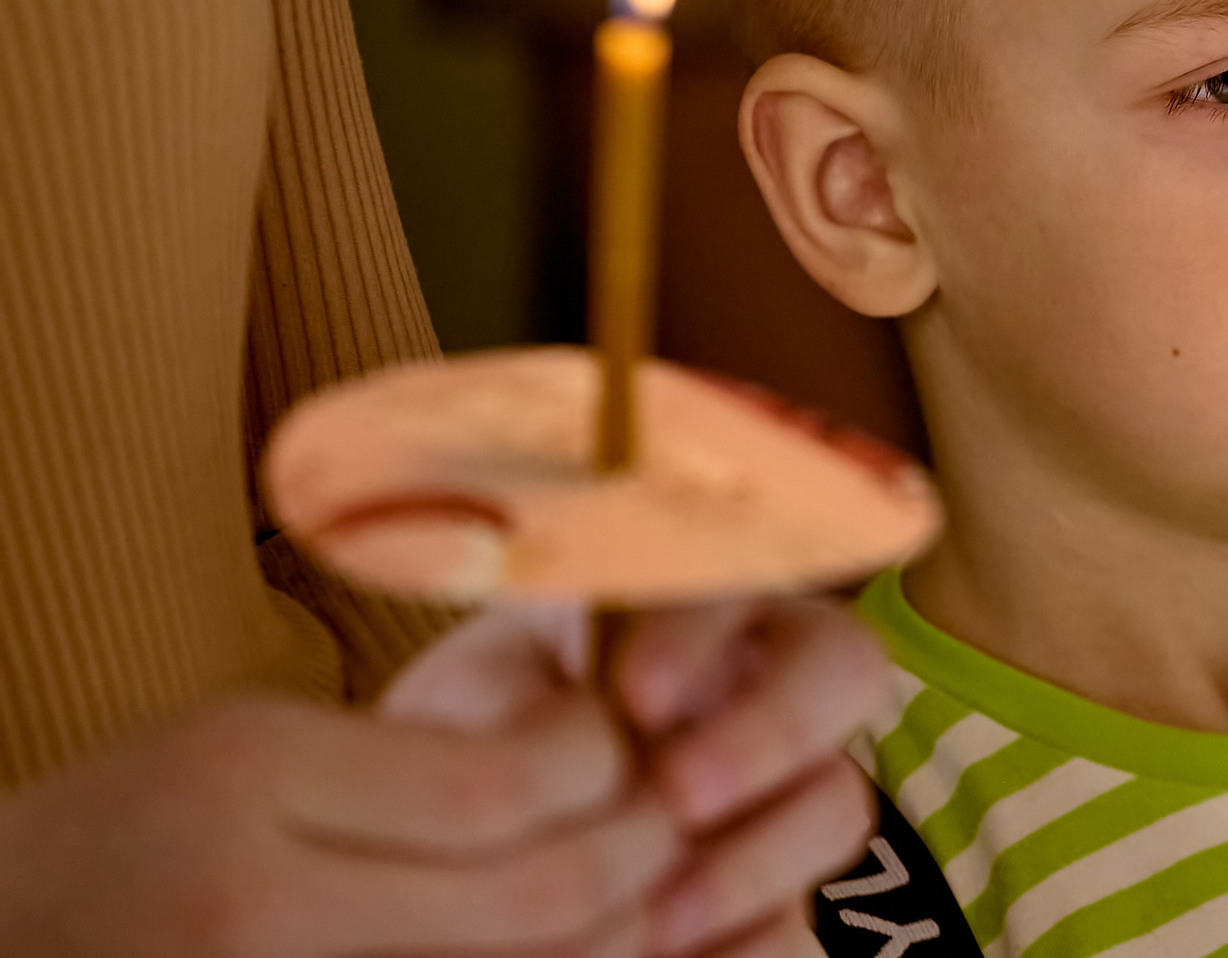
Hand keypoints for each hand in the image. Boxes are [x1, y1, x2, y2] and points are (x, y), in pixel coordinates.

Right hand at [0, 684, 680, 956]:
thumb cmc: (115, 838)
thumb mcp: (234, 747)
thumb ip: (401, 759)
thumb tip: (590, 761)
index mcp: (244, 779)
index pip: (513, 783)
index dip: (606, 761)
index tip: (615, 740)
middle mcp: (254, 905)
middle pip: (549, 895)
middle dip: (643, 851)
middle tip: (663, 817)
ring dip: (616, 934)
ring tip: (628, 888)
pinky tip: (562, 948)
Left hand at [388, 595, 887, 954]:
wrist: (474, 835)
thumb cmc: (484, 732)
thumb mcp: (474, 697)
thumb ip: (503, 693)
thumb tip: (543, 723)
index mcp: (700, 612)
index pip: (736, 583)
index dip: (702, 636)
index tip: (636, 697)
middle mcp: (769, 687)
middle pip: (845, 668)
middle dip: (771, 731)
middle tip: (681, 796)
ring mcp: (789, 794)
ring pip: (838, 803)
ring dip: (755, 861)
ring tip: (658, 915)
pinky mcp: (779, 897)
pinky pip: (804, 923)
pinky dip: (748, 947)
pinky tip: (672, 956)